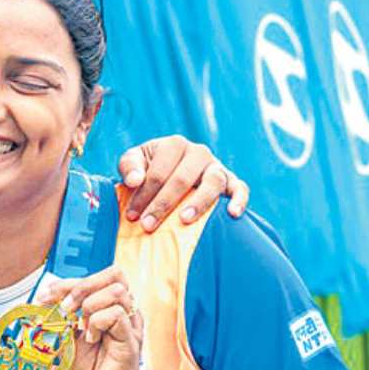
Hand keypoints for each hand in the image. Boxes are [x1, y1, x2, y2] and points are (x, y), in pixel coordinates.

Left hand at [36, 267, 149, 369]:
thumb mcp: (67, 342)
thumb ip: (59, 320)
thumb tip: (38, 302)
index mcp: (110, 308)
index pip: (96, 277)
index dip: (67, 282)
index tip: (44, 298)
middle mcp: (125, 312)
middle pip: (114, 274)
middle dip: (81, 286)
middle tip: (64, 308)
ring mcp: (131, 324)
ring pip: (116, 290)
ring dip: (89, 304)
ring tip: (81, 328)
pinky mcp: (131, 340)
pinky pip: (115, 314)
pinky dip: (96, 322)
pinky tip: (91, 340)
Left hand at [118, 135, 249, 231]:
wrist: (168, 169)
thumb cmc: (148, 167)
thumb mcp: (133, 160)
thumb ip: (129, 167)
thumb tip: (134, 181)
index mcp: (174, 144)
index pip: (158, 172)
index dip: (143, 195)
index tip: (132, 216)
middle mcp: (198, 152)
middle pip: (182, 179)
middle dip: (163, 204)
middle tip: (148, 225)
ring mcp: (216, 166)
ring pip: (213, 181)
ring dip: (199, 202)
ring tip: (184, 220)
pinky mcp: (230, 180)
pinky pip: (240, 188)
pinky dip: (239, 199)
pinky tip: (232, 213)